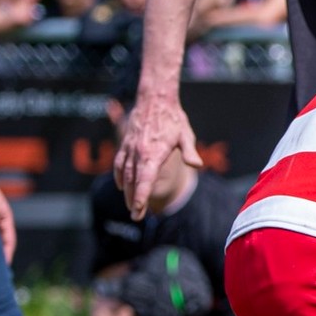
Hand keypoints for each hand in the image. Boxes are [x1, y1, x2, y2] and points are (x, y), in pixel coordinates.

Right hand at [113, 95, 200, 219]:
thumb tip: (197, 165)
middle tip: (136, 216)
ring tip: (131, 206)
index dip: (140, 196)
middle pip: (133, 181)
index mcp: (154, 152)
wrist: (155, 99)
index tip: (138, 211)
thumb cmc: (173, 118)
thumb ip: (190, 151)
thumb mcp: (186, 134)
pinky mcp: (125, 144)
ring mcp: (130, 148)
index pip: (145, 179)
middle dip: (133, 200)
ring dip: (127, 192)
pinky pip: (119, 163)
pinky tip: (122, 185)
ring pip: (125, 174)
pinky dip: (119, 176)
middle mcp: (139, 152)